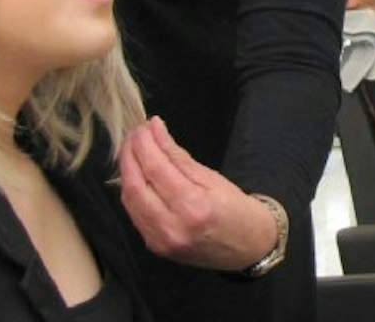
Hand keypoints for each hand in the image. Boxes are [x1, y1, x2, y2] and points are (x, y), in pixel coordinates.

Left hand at [117, 116, 276, 271]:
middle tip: (134, 135)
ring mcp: (161, 241)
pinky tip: (136, 176)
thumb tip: (156, 132)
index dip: (145, 143)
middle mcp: (172, 227)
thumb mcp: (214, 178)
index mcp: (193, 207)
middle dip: (129, 155)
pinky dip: (132, 191)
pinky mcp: (156, 246)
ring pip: (130, 201)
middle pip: (136, 185)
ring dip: (126, 172)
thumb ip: (179, 157)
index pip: (156, 169)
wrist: (248, 248)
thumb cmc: (238, 211)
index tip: (145, 126)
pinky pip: (135, 214)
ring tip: (133, 151)